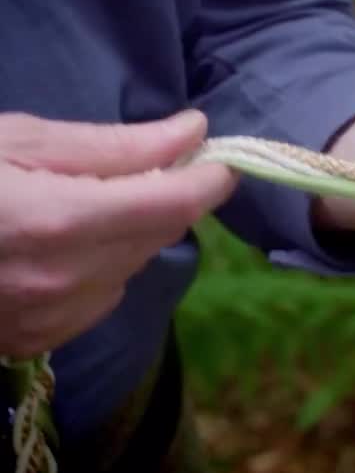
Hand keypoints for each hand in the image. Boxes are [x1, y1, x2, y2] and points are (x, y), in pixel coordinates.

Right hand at [0, 110, 236, 356]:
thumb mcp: (18, 140)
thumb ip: (114, 145)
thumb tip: (191, 132)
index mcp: (56, 221)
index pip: (172, 205)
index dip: (208, 178)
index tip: (217, 155)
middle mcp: (60, 280)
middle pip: (159, 234)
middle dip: (166, 196)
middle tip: (143, 163)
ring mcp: (45, 319)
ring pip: (133, 266)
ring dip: (129, 232)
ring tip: (78, 202)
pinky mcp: (33, 340)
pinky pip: (101, 297)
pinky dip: (99, 267)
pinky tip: (57, 244)